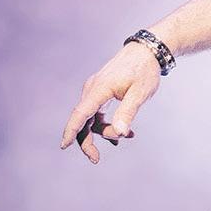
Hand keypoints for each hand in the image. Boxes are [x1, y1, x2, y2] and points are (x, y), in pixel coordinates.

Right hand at [61, 42, 161, 163]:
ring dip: (105, 131)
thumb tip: (120, 133)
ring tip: (128, 136)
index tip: (64, 146)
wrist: (146, 51)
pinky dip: (107, 123)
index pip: (81, 113)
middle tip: (96, 159)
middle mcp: (92, 90)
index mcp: (99, 89)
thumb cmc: (144, 70)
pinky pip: (97, 113)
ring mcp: (95, 91)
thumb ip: (128, 112)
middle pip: (83, 120)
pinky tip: (124, 132)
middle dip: (87, 141)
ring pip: (91, 118)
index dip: (71, 131)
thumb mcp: (140, 93)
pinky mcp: (100, 92)